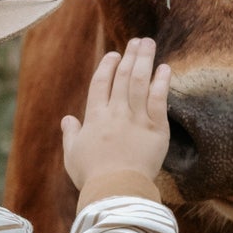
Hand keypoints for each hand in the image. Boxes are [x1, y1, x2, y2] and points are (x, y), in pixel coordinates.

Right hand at [62, 38, 171, 191]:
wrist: (117, 190)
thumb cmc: (92, 176)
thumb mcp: (72, 155)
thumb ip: (71, 134)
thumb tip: (68, 119)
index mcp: (95, 118)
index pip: (101, 83)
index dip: (107, 66)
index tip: (114, 55)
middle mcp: (116, 113)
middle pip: (123, 77)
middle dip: (130, 56)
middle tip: (138, 41)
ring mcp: (137, 119)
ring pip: (140, 82)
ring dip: (144, 60)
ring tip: (148, 44)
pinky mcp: (156, 129)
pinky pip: (159, 100)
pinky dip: (162, 82)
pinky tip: (165, 68)